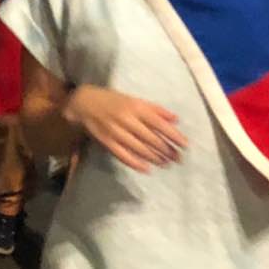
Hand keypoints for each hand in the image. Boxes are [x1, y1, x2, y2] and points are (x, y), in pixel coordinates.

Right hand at [62, 85, 187, 171]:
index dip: (173, 135)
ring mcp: (116, 132)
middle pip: (151, 138)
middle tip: (178, 159)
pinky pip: (123, 155)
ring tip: (166, 163)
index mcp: (136, 107)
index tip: (184, 144)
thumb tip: (176, 119)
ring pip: (139, 148)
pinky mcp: (107, 142)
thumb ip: (156, 109)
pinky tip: (147, 168)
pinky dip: (136, 163)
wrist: (84, 103)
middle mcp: (127, 120)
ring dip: (154, 157)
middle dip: (166, 149)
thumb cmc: (114, 100)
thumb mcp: (135, 100)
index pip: (159, 124)